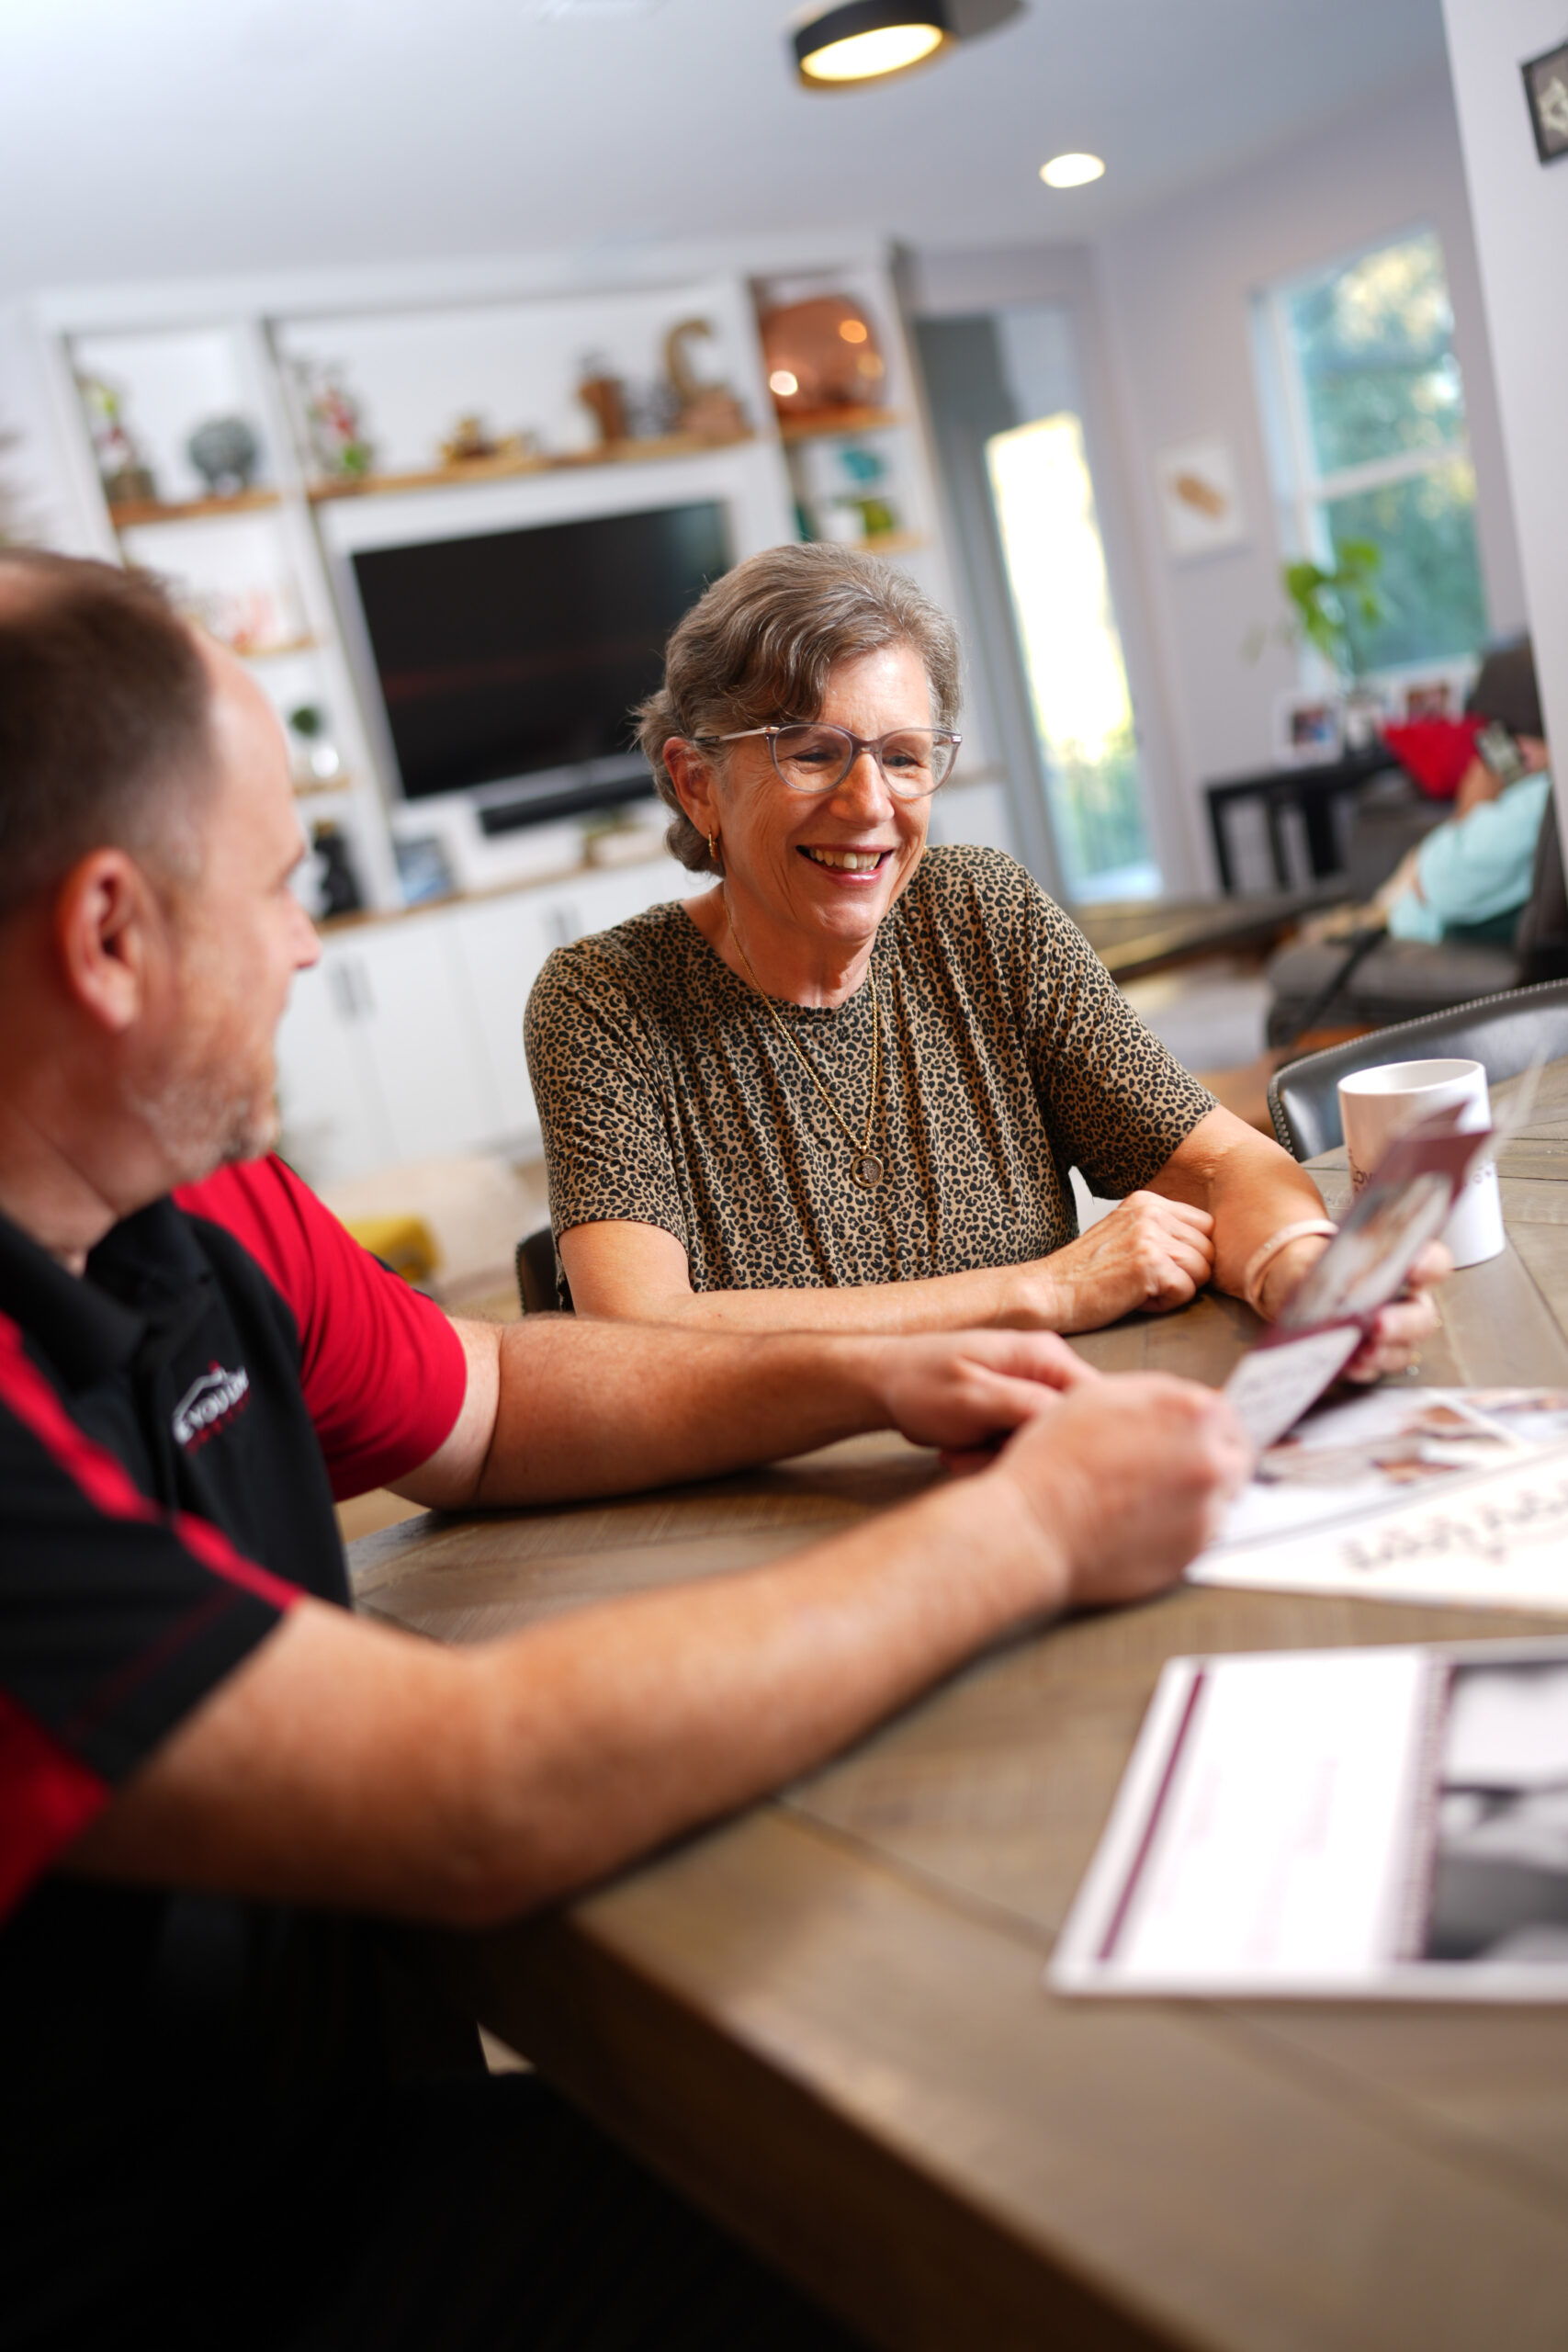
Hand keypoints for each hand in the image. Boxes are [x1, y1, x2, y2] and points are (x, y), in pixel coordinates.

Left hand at [875, 1328, 1096, 1455]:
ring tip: (960, 1453)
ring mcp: (1030, 1387)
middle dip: (1024, 1451)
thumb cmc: (918, 1384)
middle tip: (977, 1455)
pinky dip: (992, 1455)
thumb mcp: (974, 1399)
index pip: (1094, 1400)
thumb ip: (1027, 1405)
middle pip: (1067, 1426)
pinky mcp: (1015, 1408)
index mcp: (1042, 1355)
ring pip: (1042, 1441)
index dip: (1074, 1438)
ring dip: (1002, 1457)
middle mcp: (1044, 1367)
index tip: (1032, 1456)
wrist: (880, 1384)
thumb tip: (1077, 1417)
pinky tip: (960, 1451)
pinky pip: (1022, 1442)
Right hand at [989, 1375, 1251, 1610]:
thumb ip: (1155, 1396)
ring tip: (1146, 1497)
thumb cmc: (1054, 1461)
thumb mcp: (1100, 1396)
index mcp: (1192, 1412)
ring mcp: (1207, 1510)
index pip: (1226, 1413)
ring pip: (1221, 1498)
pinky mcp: (1194, 1552)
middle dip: (1210, 1458)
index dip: (1203, 1425)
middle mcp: (1210, 1460)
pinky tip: (1141, 1521)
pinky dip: (1180, 1527)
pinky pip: (1202, 1533)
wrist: (1033, 1527)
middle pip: (1236, 1455)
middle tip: (1171, 1468)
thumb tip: (1186, 1405)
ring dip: (1197, 1495)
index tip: (1192, 1435)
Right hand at [1016, 1193, 1215, 1333]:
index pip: (1206, 1226)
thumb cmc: (1086, 1275)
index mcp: (1147, 1200)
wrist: (1048, 1292)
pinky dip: (1164, 1304)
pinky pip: (1186, 1292)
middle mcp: (1150, 1211)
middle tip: (1143, 1280)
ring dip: (1174, 1289)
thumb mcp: (1125, 1234)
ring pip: (1201, 1271)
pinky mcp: (1149, 1264)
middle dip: (1184, 1274)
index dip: (1189, 1254)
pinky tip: (1133, 1298)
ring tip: (1137, 1288)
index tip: (1157, 1267)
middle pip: (1208, 1250)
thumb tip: (1210, 1248)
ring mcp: (1150, 1236)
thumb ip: (1163, 1231)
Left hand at [1258, 1234, 1449, 1380]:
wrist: (1299, 1284)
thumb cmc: (1325, 1266)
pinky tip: (1351, 1363)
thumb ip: (1333, 1260)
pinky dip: (1362, 1368)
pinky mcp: (1369, 1358)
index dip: (1430, 1265)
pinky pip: (1373, 1368)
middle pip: (1422, 1317)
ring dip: (1385, 1351)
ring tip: (1365, 1350)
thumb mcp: (1328, 1253)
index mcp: (1406, 1268)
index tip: (1414, 1265)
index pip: (1434, 1264)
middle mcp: (1406, 1303)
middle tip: (1381, 1323)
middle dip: (1404, 1322)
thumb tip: (1317, 1272)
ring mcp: (1391, 1335)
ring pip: (1403, 1349)